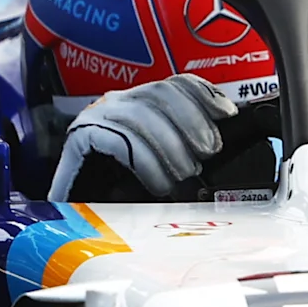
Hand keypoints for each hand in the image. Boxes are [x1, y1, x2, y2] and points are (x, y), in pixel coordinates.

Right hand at [49, 74, 238, 199]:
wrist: (79, 222)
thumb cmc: (124, 197)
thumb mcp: (165, 167)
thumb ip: (187, 150)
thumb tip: (221, 144)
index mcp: (141, 104)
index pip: (175, 83)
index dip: (204, 94)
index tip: (227, 114)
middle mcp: (118, 103)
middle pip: (160, 93)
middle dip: (191, 121)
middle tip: (206, 153)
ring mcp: (97, 117)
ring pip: (141, 114)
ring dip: (171, 145)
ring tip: (184, 174)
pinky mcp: (81, 137)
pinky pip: (118, 139)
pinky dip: (145, 162)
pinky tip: (159, 183)